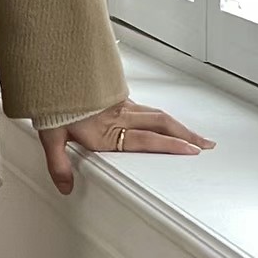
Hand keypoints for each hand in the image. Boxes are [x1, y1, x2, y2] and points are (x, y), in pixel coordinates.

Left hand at [37, 97, 215, 195]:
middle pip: (162, 124)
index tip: (191, 151)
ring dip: (178, 125)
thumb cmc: (52, 103)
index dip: (171, 145)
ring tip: (193, 135)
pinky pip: (145, 105)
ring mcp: (120, 104)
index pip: (147, 140)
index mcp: (108, 131)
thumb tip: (66, 186)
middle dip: (187, 135)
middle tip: (206, 145)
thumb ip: (59, 164)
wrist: (52, 71)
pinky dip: (160, 114)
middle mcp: (120, 116)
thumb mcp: (51, 137)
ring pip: (157, 113)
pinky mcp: (116, 95)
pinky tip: (162, 119)